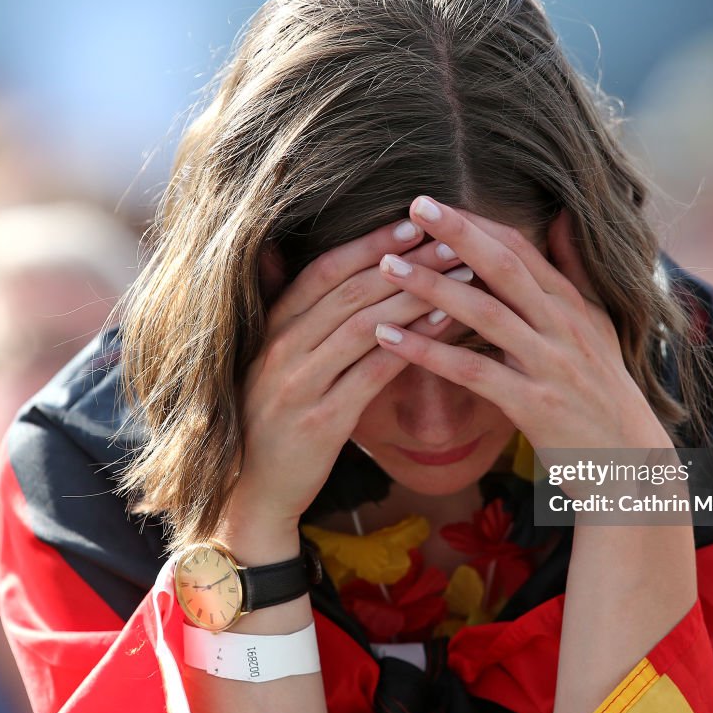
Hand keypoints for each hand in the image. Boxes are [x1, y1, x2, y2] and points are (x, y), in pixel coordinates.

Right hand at [221, 217, 472, 551]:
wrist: (252, 490)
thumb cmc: (272, 420)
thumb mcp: (271, 362)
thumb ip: (290, 315)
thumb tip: (291, 259)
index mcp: (272, 329)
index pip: (324, 271)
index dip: (369, 243)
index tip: (412, 221)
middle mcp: (281, 349)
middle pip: (351, 291)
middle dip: (405, 260)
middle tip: (451, 237)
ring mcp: (299, 384)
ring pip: (365, 326)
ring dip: (417, 294)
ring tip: (460, 272)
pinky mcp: (321, 421)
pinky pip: (373, 373)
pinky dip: (412, 344)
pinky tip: (446, 323)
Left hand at [373, 196, 672, 452]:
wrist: (629, 462)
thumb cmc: (604, 391)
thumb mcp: (600, 326)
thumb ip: (576, 272)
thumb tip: (562, 216)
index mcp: (573, 306)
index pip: (522, 249)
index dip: (477, 224)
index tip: (433, 202)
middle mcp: (564, 328)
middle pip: (506, 269)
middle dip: (458, 235)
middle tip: (413, 206)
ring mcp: (550, 365)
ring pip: (486, 315)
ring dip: (433, 288)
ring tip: (386, 267)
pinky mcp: (534, 406)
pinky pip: (473, 373)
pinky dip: (429, 353)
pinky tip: (388, 338)